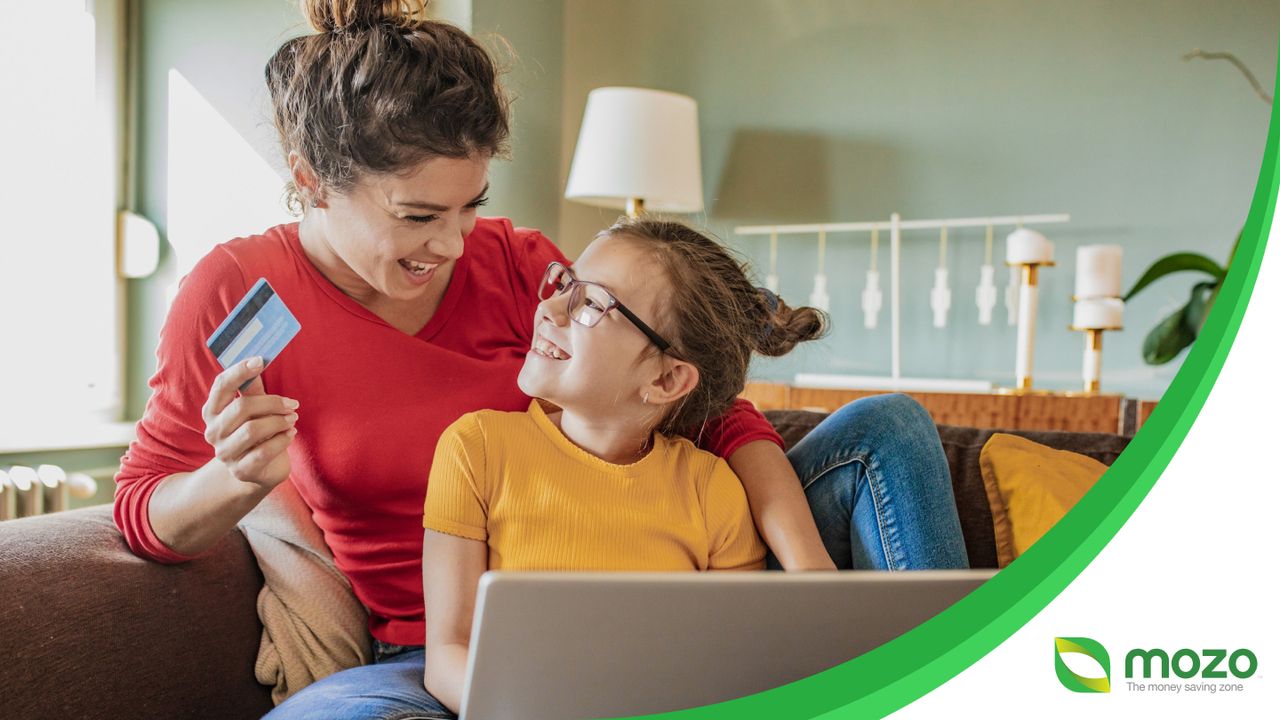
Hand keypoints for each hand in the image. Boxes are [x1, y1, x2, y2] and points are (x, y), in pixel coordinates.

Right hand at [201, 356, 297, 490]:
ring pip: (253, 430)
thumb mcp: (255, 409)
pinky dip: (282, 440)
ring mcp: (225, 453)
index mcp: (212, 411)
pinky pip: (264, 451)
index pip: (221, 386)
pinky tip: (290, 434)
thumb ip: (254, 389)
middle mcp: (213, 432)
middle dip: (272, 402)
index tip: (260, 360)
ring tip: (293, 419)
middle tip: (292, 403)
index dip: (239, 371)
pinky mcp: (241, 470)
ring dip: (278, 421)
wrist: (258, 470)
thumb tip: (258, 360)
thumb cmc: (258, 432)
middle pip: (241, 407)